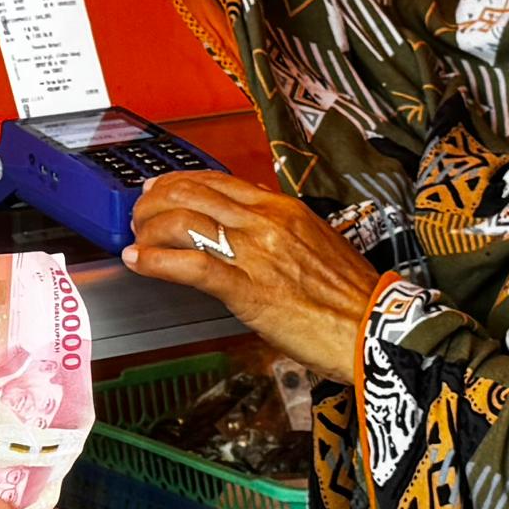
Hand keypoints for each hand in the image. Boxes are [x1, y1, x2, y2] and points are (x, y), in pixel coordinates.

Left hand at [124, 172, 391, 379]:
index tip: (158, 188)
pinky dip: (155, 261)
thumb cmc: (350, 295)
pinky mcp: (248, 290)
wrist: (372, 328)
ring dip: (148, 229)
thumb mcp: (315, 242)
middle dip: (154, 202)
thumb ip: (277, 230)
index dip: (178, 182)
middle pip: (192, 194)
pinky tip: (139, 262)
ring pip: (185, 222)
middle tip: (137, 216)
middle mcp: (266, 222)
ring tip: (136, 240)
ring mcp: (256, 254)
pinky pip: (191, 266)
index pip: (216, 181)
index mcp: (283, 207)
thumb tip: (244, 226)